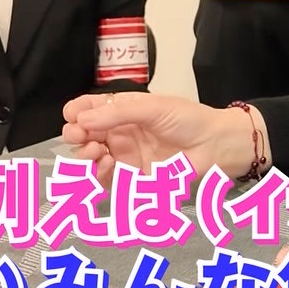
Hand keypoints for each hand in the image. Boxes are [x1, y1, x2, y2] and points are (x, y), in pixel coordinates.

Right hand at [61, 92, 260, 185]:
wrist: (215, 146)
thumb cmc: (189, 120)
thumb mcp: (153, 107)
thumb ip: (118, 112)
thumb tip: (82, 119)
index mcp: (122, 110)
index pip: (88, 110)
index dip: (76, 113)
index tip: (74, 117)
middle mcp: (118, 132)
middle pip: (82, 135)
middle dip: (75, 136)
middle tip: (81, 137)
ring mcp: (123, 156)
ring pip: (89, 159)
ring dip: (84, 156)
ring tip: (95, 152)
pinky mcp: (131, 179)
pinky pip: (105, 180)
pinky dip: (98, 174)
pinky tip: (108, 165)